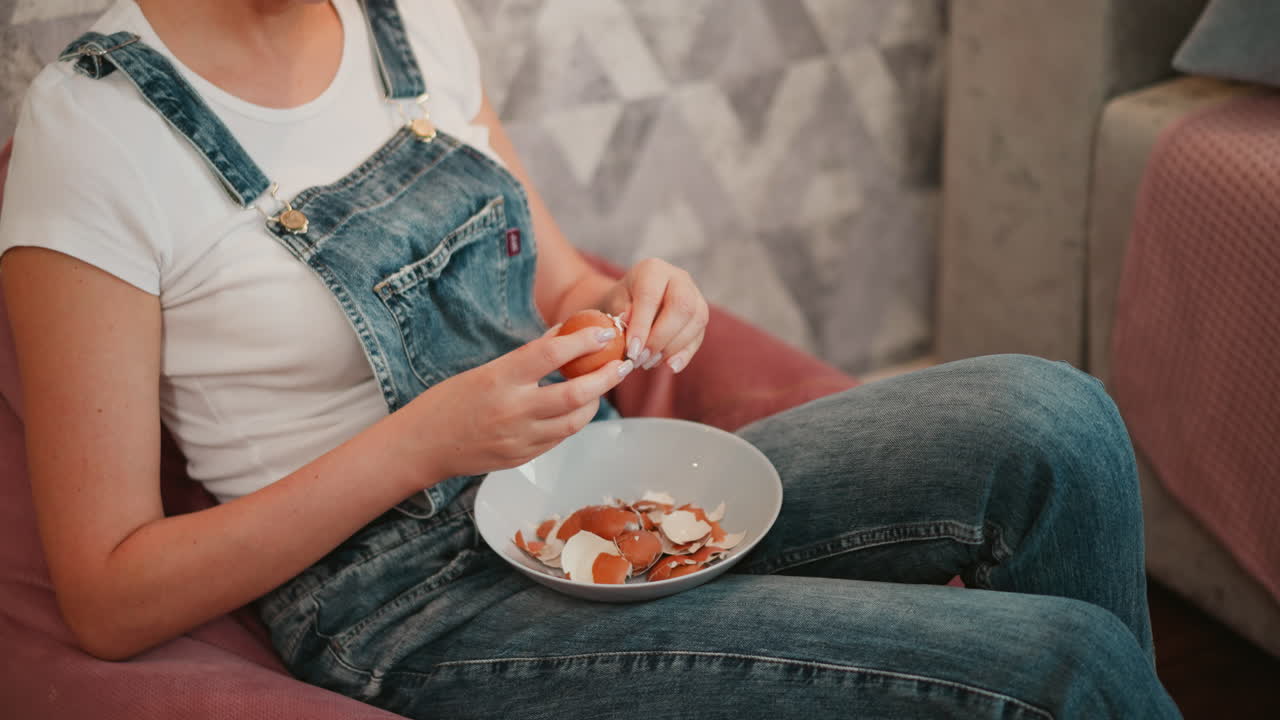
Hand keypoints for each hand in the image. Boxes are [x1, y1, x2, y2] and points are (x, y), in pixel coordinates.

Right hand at [413, 324, 634, 477]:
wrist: (421, 446)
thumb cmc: (448, 401)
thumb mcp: (484, 370)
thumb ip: (527, 357)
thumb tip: (565, 333)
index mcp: (498, 379)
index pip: (551, 354)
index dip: (583, 341)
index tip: (605, 332)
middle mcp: (512, 411)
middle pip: (574, 394)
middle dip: (605, 378)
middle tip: (622, 364)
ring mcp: (518, 440)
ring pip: (574, 422)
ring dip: (594, 403)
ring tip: (601, 387)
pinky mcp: (521, 459)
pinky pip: (558, 438)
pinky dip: (572, 421)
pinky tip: (576, 409)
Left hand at [600, 258, 708, 373]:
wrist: (633, 300)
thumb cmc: (621, 301)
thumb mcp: (613, 303)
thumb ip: (620, 313)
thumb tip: (628, 325)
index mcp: (653, 269)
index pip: (651, 296)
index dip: (642, 326)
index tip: (631, 351)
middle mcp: (679, 278)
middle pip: (682, 307)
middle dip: (661, 338)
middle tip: (641, 359)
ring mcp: (695, 295)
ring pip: (695, 321)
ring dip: (672, 348)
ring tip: (648, 363)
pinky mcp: (701, 314)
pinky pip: (699, 335)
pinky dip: (685, 354)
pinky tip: (670, 366)